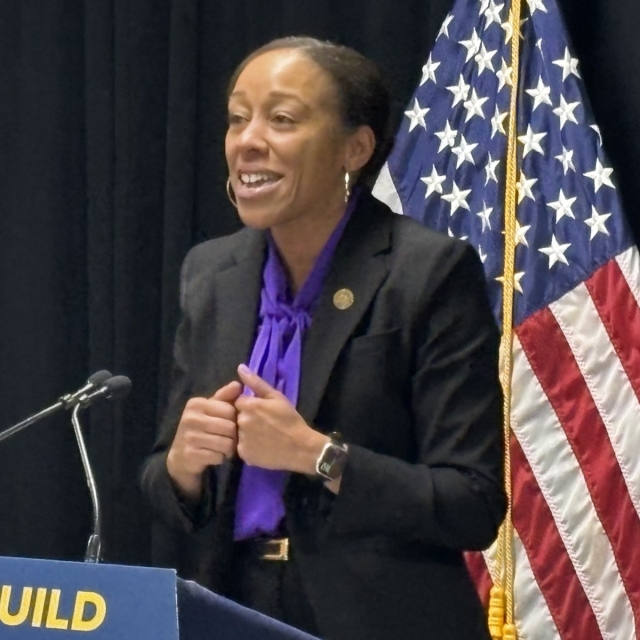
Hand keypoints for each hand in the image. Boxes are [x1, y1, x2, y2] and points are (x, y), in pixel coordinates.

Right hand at [166, 380, 242, 499]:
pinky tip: (213, 456)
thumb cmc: (200, 429)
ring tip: (222, 447)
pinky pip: (218, 456)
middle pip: (230, 427)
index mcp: (196, 404)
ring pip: (226, 443)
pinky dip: (220, 458)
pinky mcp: (190, 454)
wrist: (180, 456)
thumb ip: (225, 397)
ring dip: (228, 448)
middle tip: (227, 439)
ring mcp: (189, 436)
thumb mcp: (211, 410)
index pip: (230, 410)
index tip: (228, 424)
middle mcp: (190, 418)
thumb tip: (238, 384)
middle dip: (233, 436)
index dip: (234, 419)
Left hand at [235, 364, 328, 473]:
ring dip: (246, 433)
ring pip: (238, 432)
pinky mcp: (244, 454)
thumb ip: (256, 382)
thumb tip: (240, 367)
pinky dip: (249, 446)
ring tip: (263, 436)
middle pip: (237, 417)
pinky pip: (241, 447)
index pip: (238, 401)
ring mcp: (241, 440)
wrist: (301, 447)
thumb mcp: (276, 397)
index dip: (249, 405)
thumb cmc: (290, 419)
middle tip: (263, 424)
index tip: (261, 411)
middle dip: (246, 418)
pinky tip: (261, 446)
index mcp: (248, 406)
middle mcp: (241, 422)